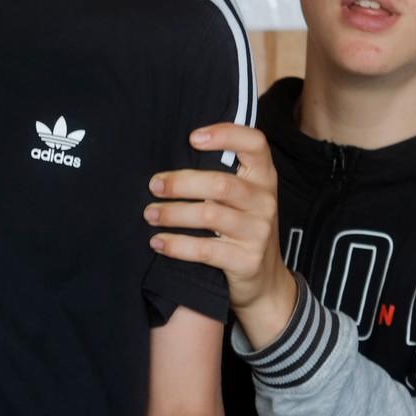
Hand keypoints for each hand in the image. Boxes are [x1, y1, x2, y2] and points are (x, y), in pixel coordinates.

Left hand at [145, 122, 297, 346]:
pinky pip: (204, 249)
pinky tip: (158, 242)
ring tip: (150, 214)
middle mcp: (265, 201)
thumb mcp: (244, 198)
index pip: (255, 143)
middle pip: (220, 183)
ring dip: (172, 214)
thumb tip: (172, 156)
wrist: (266, 281)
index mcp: (264, 177)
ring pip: (209, 215)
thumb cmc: (244, 229)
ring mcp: (258, 232)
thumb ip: (222, 175)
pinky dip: (176, 245)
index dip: (225, 134)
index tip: (193, 137)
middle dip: (180, 183)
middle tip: (154, 185)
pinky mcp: (246, 260)